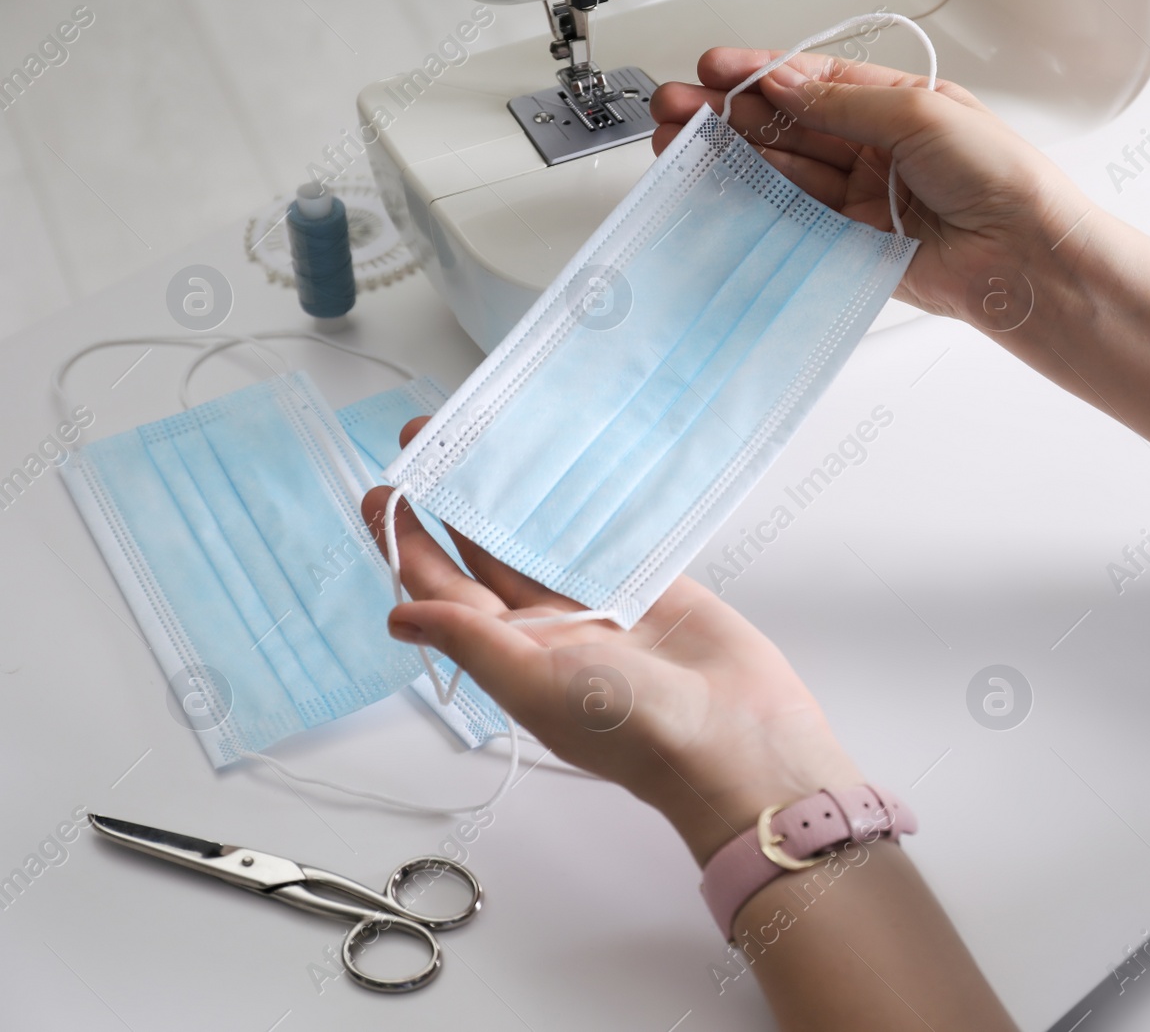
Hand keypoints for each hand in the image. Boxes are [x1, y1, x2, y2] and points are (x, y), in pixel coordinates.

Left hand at [362, 418, 861, 864]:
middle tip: (425, 441)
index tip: (382, 493)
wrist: (735, 739)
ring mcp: (599, 604)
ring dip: (509, 494)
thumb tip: (399, 617)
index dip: (409, 543)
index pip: (444, 591)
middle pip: (483, 554)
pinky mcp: (650, 585)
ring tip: (481, 441)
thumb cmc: (637, 731)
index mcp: (513, 656)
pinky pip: (603, 536)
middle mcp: (550, 629)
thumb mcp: (535, 684)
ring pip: (539, 537)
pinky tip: (561, 469)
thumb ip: (471, 641)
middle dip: (450, 502)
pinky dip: (581, 505)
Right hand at [649, 46, 1095, 328]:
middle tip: (681, 108)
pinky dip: (755, 203)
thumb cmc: (1001, 179)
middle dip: (729, 113)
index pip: (813, 82)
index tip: (714, 68)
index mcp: (897, 105)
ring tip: (683, 144)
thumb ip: (844, 103)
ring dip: (731, 156)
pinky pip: (793, 220)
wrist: (1023, 258)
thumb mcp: (920, 113)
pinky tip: (722, 187)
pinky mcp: (853, 245)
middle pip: (787, 124)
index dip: (759, 73)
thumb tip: (783, 82)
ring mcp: (861, 198)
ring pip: (782, 170)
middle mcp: (876, 149)